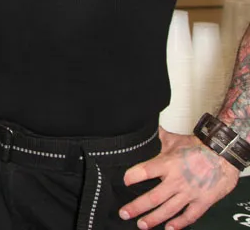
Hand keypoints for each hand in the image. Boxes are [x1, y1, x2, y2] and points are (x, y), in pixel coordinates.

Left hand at [119, 127, 238, 228]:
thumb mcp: (174, 140)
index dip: (132, 177)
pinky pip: (190, 216)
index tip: (124, 181)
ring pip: (168, 210)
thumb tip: (143, 129)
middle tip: (124, 213)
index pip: (144, 171)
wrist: (224, 154)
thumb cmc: (199, 147)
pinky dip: (179, 224)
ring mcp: (189, 193)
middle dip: (136, 207)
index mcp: (168, 164)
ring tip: (141, 225)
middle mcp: (177, 180)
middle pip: (153, 197)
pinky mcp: (202, 201)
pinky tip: (169, 228)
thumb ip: (157, 138)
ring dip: (153, 219)